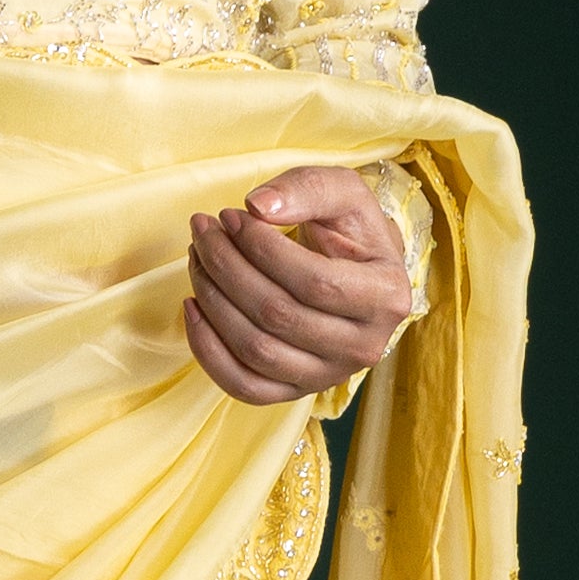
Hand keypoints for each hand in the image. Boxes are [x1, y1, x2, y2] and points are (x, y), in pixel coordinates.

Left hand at [183, 165, 415, 404]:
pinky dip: (208, 351)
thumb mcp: (343, 192)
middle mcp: (364, 346)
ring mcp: (329, 375)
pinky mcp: (297, 391)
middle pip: (277, 315)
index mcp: (386, 296)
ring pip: (256, 350)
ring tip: (197, 259)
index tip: (229, 215)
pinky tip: (193, 307)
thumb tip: (257, 207)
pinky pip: (244, 386)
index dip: (261, 247)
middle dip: (226, 267)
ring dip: (212, 301)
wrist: (355, 272)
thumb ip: (307, 188)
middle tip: (202, 231)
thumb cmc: (348, 229)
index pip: (312, 280)